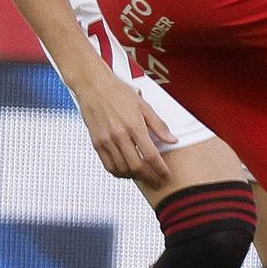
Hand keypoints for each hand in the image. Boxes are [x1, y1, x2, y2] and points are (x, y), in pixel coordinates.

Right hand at [74, 68, 172, 184]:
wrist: (93, 86)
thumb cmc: (119, 92)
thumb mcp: (144, 105)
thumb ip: (159, 125)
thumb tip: (172, 140)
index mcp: (134, 126)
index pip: (150, 155)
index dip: (160, 168)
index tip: (166, 175)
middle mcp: (119, 135)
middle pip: (136, 166)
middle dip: (150, 177)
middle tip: (158, 181)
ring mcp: (106, 141)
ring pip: (122, 169)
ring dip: (134, 177)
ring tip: (144, 176)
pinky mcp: (96, 143)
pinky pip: (108, 165)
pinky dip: (118, 172)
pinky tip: (126, 172)